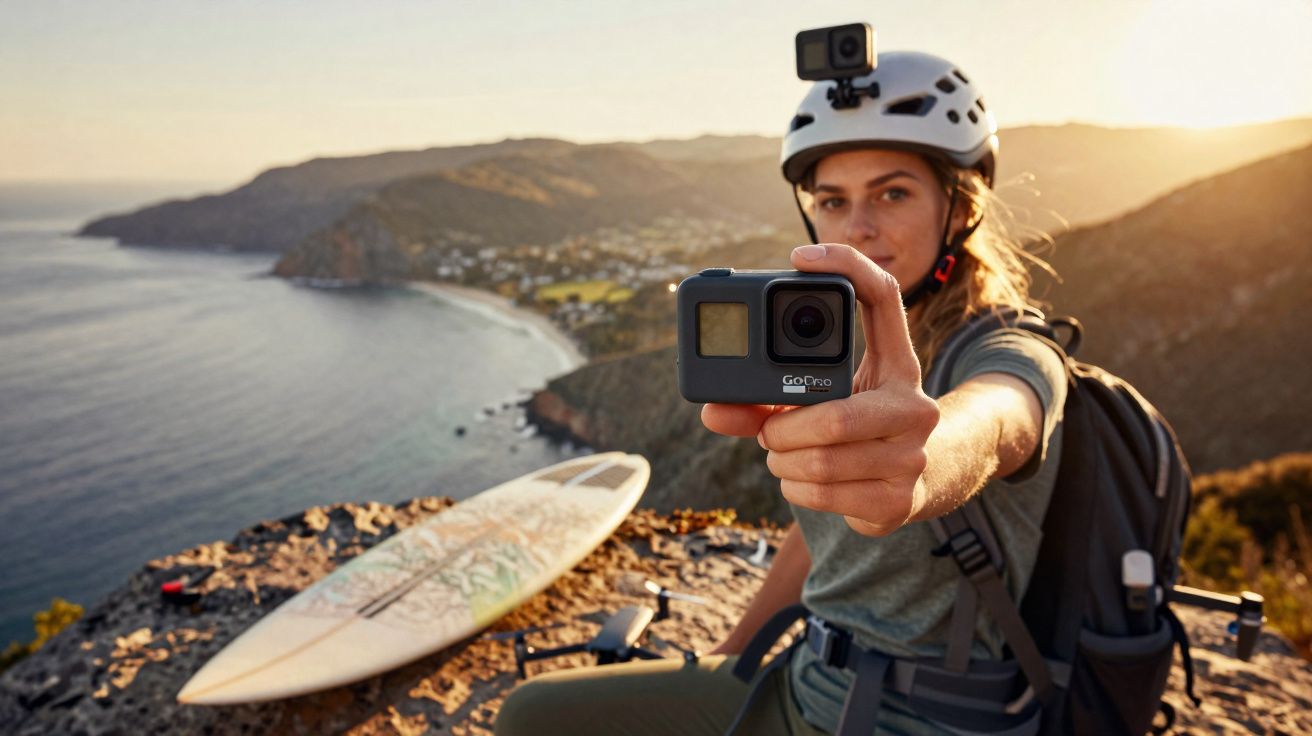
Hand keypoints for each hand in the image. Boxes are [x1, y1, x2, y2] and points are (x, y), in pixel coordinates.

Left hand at [701, 244, 939, 535]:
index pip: (884, 297)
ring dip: (782, 461)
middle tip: (768, 431)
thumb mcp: (824, 403)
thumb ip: (766, 398)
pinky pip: (823, 494)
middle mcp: (914, 406)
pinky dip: (795, 488)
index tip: (799, 256)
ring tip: (784, 456)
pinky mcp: (899, 501)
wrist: (919, 486)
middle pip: (832, 417)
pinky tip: (802, 479)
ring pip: (820, 461)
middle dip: (781, 430)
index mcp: (899, 365)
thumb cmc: (856, 430)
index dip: (846, 265)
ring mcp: (912, 456)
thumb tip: (710, 410)